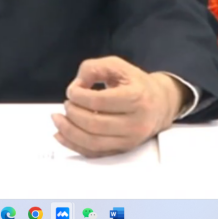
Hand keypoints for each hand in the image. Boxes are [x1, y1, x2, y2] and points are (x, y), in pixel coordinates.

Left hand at [52, 56, 188, 157]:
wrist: (160, 104)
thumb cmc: (136, 83)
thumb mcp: (117, 65)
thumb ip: (93, 68)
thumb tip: (76, 87)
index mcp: (136, 97)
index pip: (99, 102)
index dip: (78, 96)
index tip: (72, 91)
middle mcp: (135, 122)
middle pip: (94, 124)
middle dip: (72, 114)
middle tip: (67, 104)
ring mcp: (130, 139)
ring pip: (92, 142)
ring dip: (69, 132)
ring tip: (57, 119)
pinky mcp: (123, 149)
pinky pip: (95, 153)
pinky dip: (74, 145)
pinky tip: (61, 135)